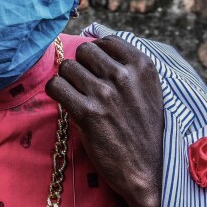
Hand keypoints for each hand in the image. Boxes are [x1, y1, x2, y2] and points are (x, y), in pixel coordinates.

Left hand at [46, 35, 163, 206]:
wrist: (149, 172)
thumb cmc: (147, 131)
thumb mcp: (150, 90)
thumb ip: (129, 66)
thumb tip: (98, 34)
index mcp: (143, 67)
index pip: (106, 41)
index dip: (97, 54)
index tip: (96, 70)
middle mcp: (124, 76)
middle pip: (84, 52)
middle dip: (81, 66)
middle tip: (84, 84)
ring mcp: (105, 94)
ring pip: (67, 67)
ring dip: (68, 80)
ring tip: (76, 95)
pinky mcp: (86, 114)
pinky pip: (56, 86)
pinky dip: (56, 92)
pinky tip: (65, 102)